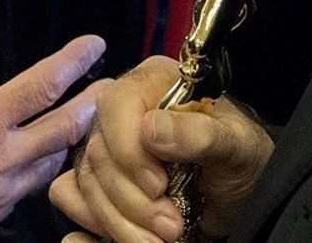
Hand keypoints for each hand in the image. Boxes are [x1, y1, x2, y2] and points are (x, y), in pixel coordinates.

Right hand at [0, 21, 104, 242]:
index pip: (40, 85)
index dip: (72, 61)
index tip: (95, 44)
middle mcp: (2, 158)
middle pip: (66, 127)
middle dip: (93, 103)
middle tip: (113, 87)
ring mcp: (2, 194)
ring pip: (54, 162)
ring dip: (72, 140)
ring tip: (83, 123)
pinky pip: (31, 190)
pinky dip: (44, 171)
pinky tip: (41, 164)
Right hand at [50, 56, 274, 242]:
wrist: (240, 194)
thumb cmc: (240, 159)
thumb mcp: (237, 146)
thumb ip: (201, 135)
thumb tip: (153, 128)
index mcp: (153, 83)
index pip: (116, 105)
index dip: (130, 150)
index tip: (160, 187)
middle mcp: (122, 110)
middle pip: (99, 153)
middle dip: (134, 201)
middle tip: (172, 227)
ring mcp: (106, 145)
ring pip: (86, 182)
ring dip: (120, 221)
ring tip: (162, 239)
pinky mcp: (97, 177)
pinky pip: (70, 196)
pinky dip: (96, 221)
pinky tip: (133, 234)